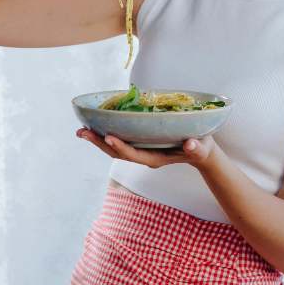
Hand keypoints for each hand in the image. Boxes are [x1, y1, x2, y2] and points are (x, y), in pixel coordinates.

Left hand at [76, 128, 217, 169]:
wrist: (200, 152)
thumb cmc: (201, 148)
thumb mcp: (202, 148)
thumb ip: (197, 148)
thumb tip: (191, 144)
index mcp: (156, 159)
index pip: (135, 155)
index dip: (121, 147)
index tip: (109, 136)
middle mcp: (144, 156)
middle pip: (118, 152)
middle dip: (100, 143)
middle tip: (82, 132)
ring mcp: (141, 151)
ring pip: (115, 148)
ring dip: (97, 139)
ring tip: (81, 130)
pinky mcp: (140, 144)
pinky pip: (120, 140)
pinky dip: (106, 134)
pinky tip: (95, 125)